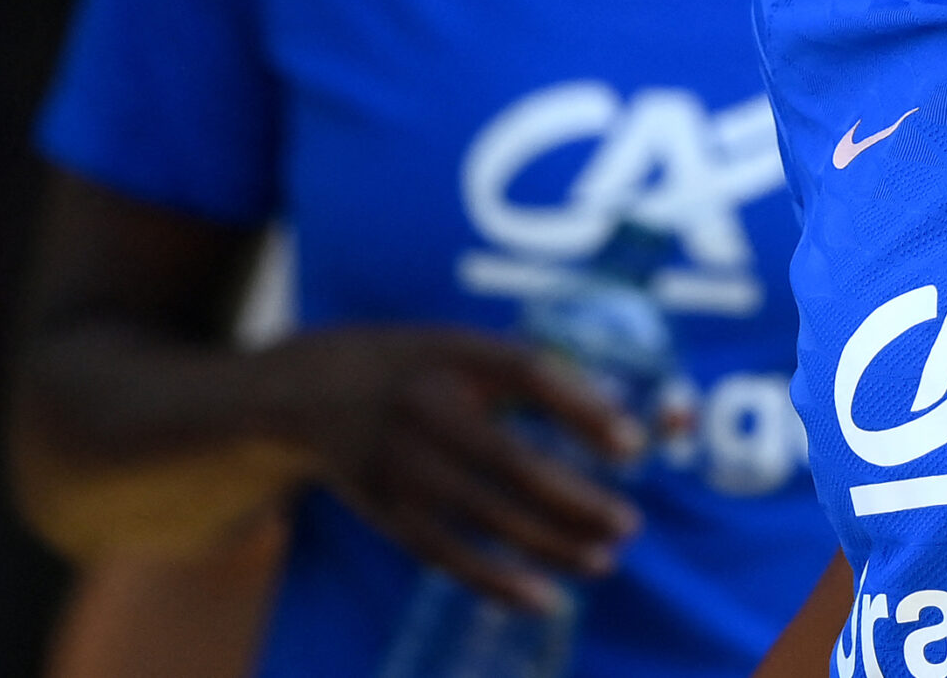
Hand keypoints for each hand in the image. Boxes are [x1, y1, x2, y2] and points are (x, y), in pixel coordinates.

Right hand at [258, 326, 644, 611]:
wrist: (313, 389)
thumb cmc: (424, 369)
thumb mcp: (469, 350)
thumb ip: (539, 377)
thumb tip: (624, 425)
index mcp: (456, 354)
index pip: (528, 375)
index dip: (583, 409)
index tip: (634, 446)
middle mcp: (424, 408)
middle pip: (509, 460)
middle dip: (575, 499)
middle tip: (629, 524)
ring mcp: (399, 464)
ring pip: (483, 515)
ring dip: (549, 544)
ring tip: (604, 560)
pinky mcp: (384, 510)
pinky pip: (444, 554)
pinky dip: (495, 580)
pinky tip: (544, 597)